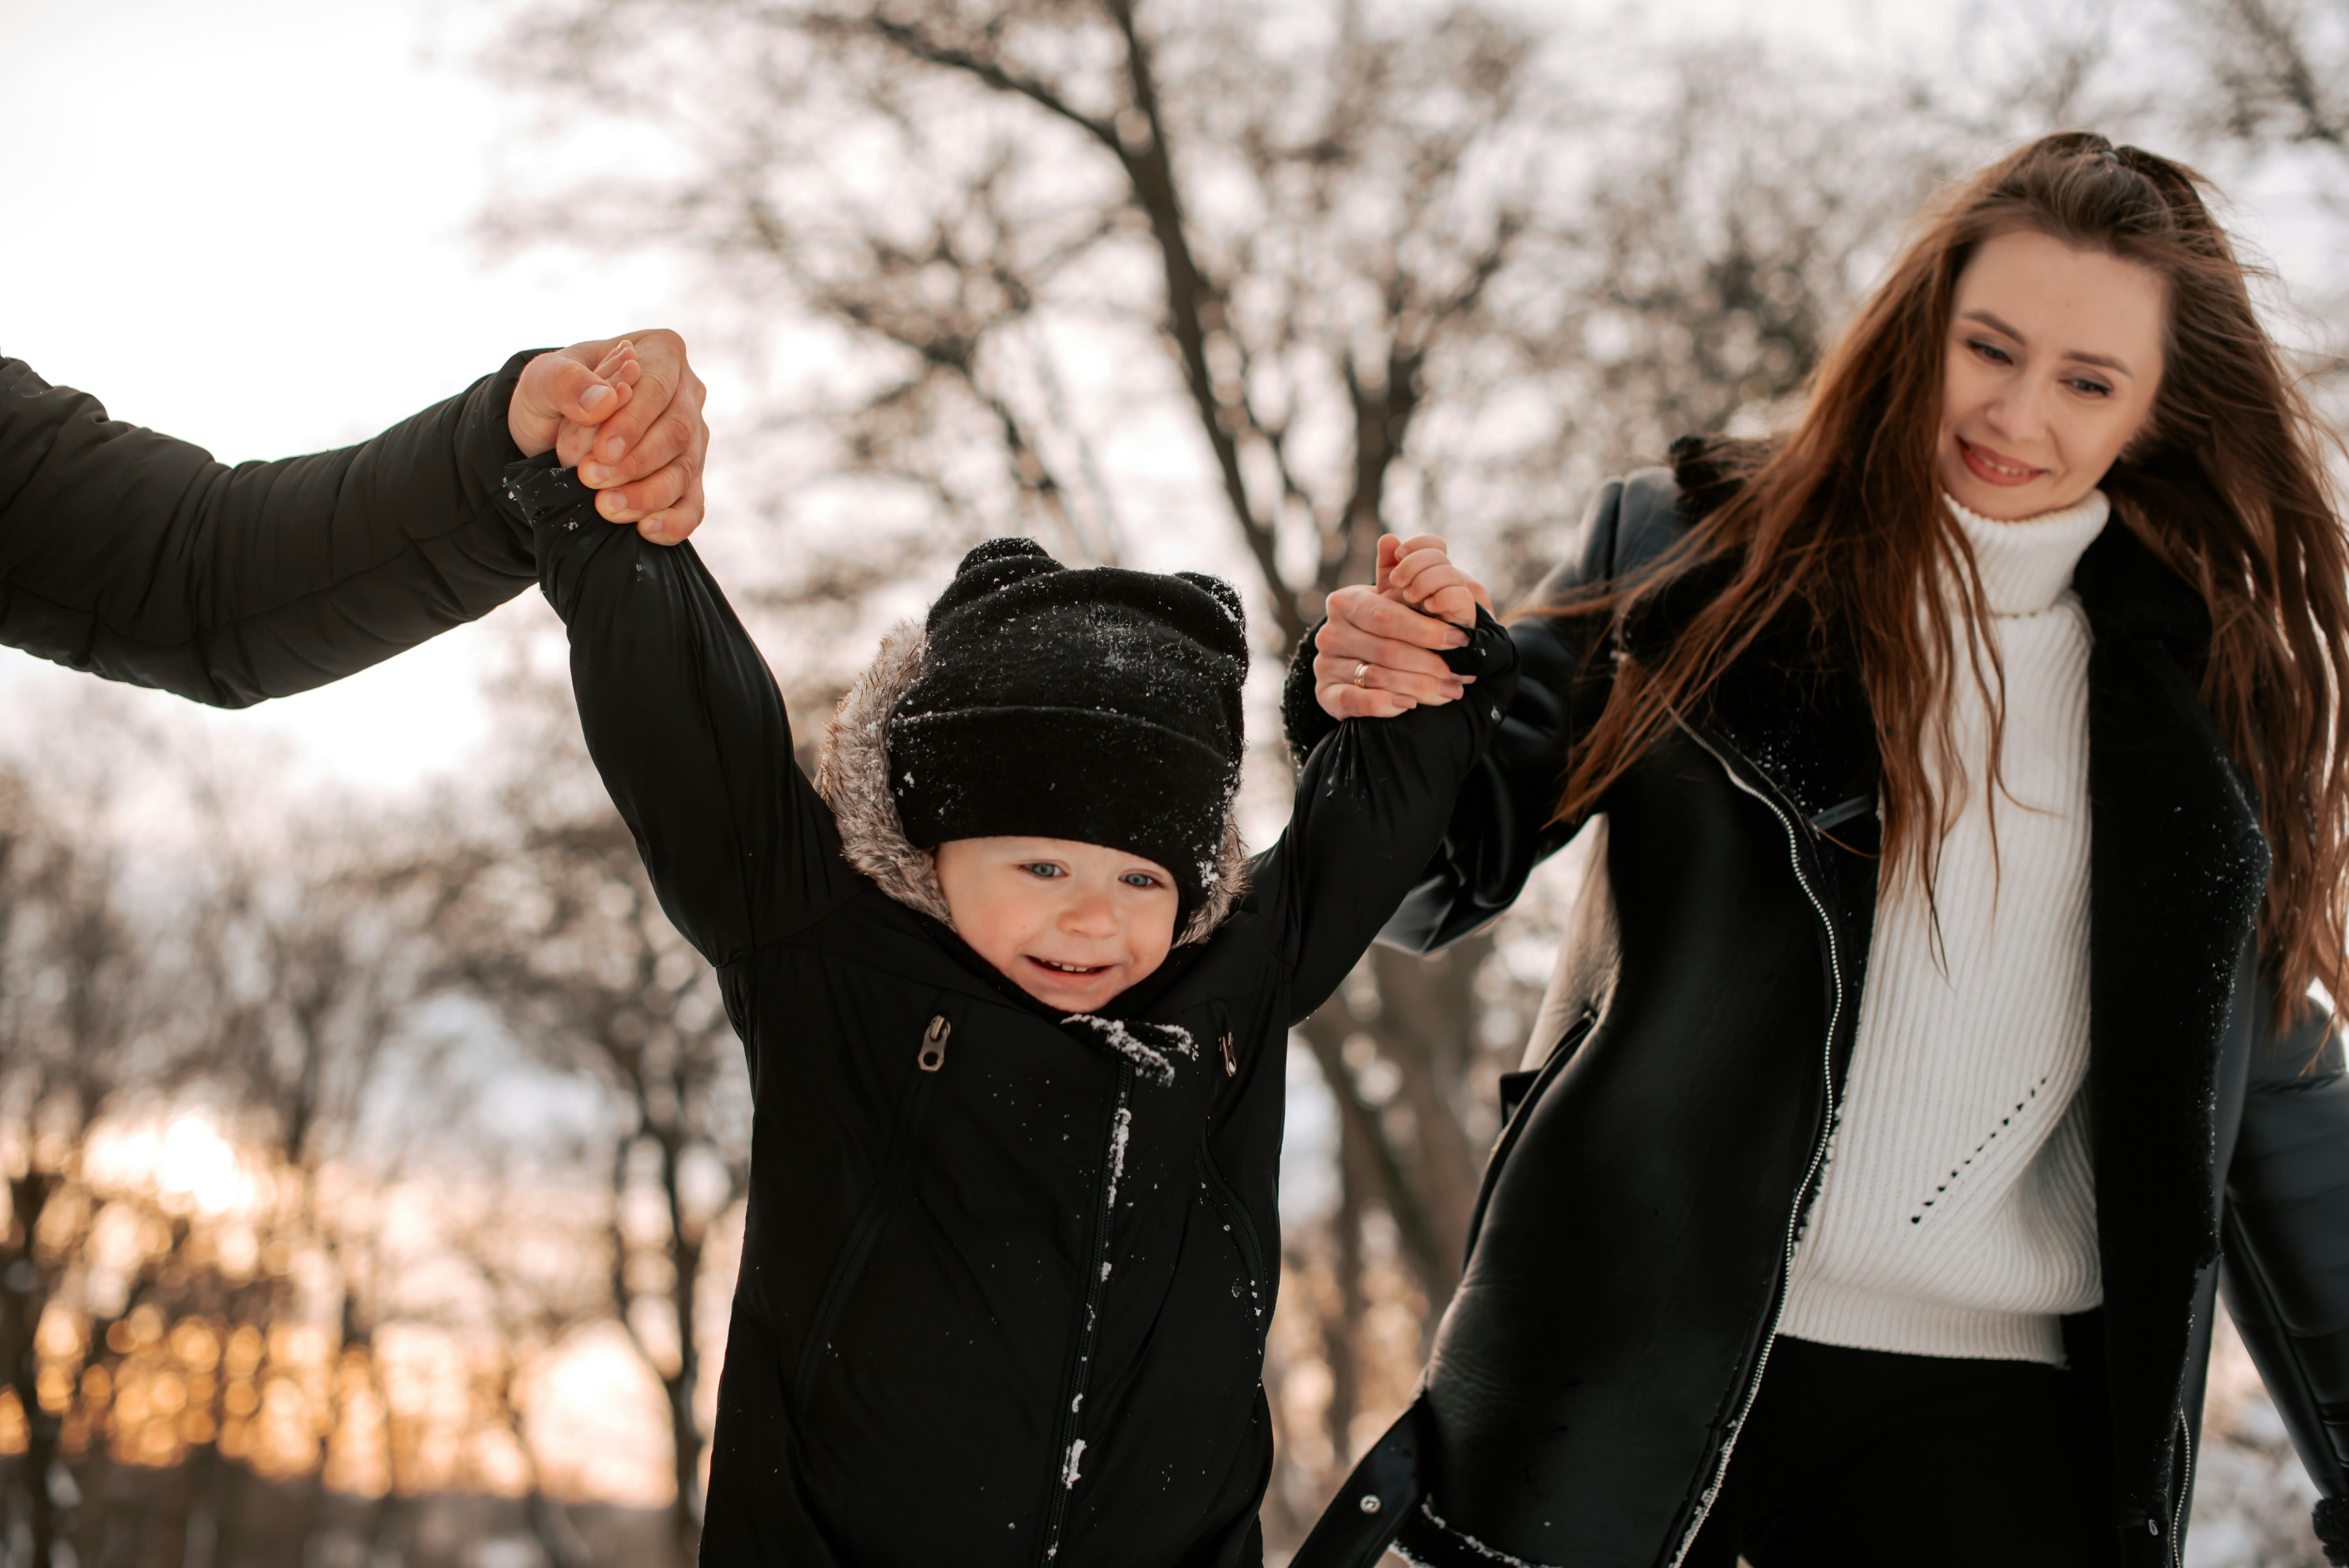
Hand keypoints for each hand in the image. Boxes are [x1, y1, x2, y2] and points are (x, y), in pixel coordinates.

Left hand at [511, 329, 710, 544]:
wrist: (553, 430)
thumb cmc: (556, 394)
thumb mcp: (544, 378)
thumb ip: (567, 382)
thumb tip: (604, 401)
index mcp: (661, 353)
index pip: (659, 386)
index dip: (634, 422)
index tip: (602, 450)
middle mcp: (687, 395)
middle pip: (679, 432)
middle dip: (635, 462)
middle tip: (590, 478)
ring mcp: (693, 440)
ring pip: (686, 471)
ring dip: (646, 495)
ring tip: (605, 507)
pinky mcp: (688, 480)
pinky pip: (693, 506)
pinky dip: (673, 523)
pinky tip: (645, 529)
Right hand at [1313, 534, 1491, 720]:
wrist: (1355, 663)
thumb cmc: (1384, 626)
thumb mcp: (1392, 599)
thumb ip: (1396, 574)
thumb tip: (1392, 540)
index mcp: (1345, 602)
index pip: (1388, 616)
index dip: (1427, 629)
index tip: (1461, 639)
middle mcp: (1329, 632)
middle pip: (1386, 650)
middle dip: (1430, 664)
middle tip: (1462, 675)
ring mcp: (1324, 664)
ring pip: (1377, 677)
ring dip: (1419, 687)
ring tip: (1450, 692)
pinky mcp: (1325, 695)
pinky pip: (1356, 701)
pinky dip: (1386, 704)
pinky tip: (1411, 704)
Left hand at [1382, 532, 1492, 627]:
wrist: (1412, 661)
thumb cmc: (1400, 627)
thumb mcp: (1388, 595)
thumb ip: (1388, 567)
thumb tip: (1388, 538)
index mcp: (1431, 572)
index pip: (1435, 544)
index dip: (1417, 545)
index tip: (1398, 555)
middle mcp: (1449, 581)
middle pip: (1440, 555)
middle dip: (1414, 564)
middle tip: (1398, 582)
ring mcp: (1461, 597)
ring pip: (1450, 573)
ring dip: (1425, 581)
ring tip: (1410, 597)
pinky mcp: (1468, 617)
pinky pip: (1461, 597)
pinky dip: (1443, 597)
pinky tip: (1428, 606)